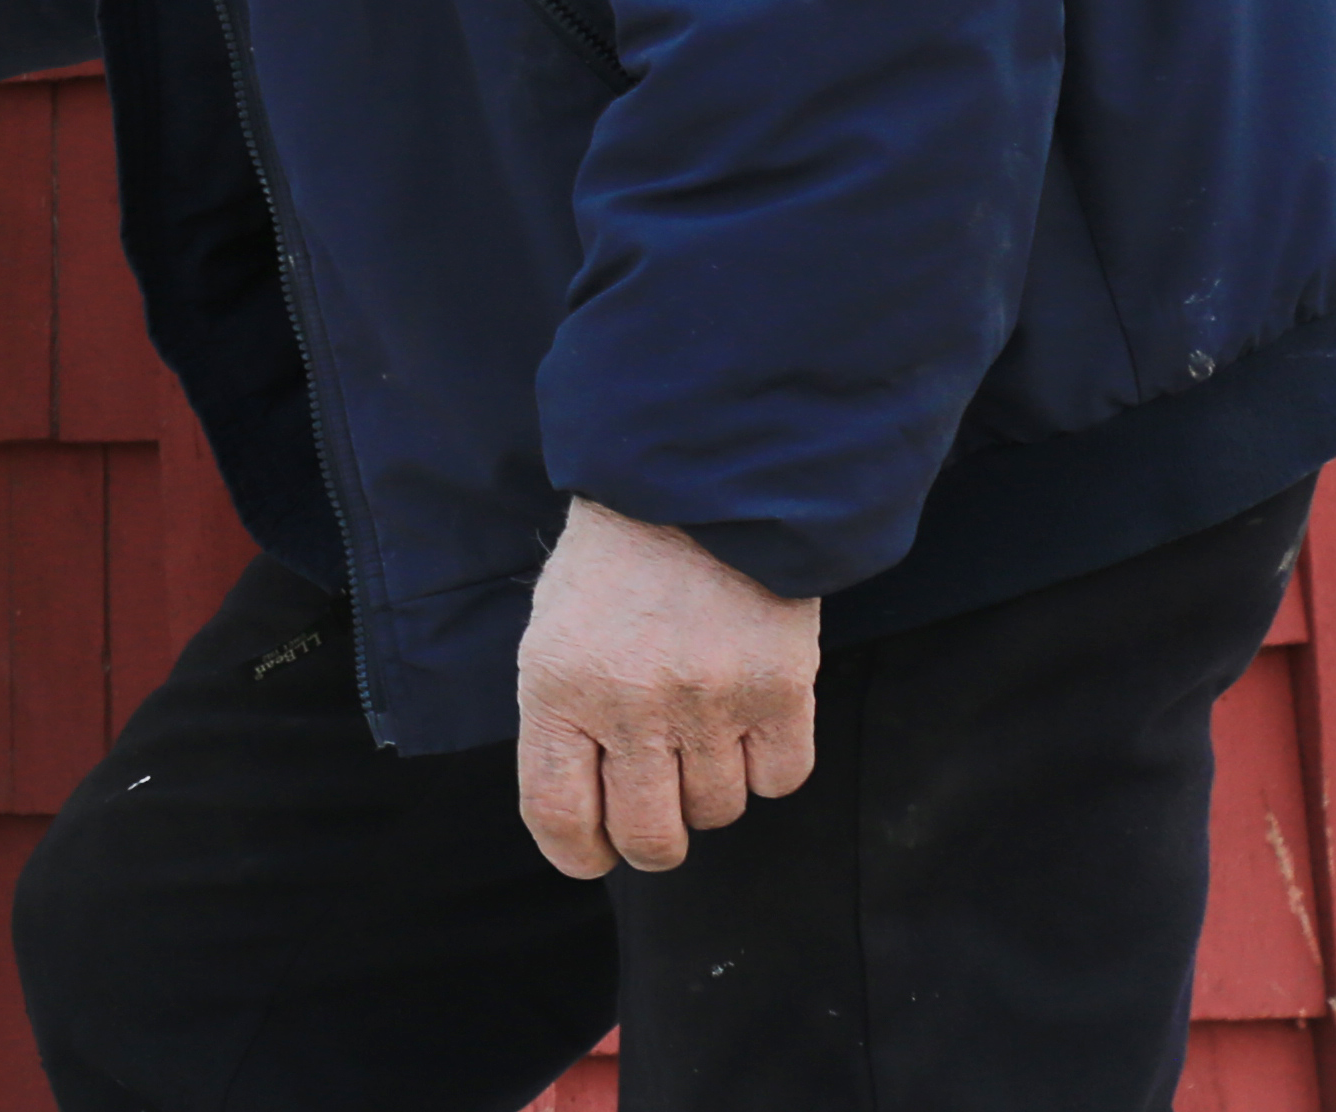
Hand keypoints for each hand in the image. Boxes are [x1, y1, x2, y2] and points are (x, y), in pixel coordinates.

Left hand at [514, 498, 819, 877]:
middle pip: (649, 838)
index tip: (593, 853)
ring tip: (702, 731)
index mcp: (557, 684)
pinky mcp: (780, 690)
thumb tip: (581, 813)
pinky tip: (750, 718)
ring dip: (710, 789)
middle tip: (659, 811)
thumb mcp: (555, 629)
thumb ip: (562, 719)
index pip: (557, 813)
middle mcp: (630, 702)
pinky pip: (780, 780)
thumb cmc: (616, 561)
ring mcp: (709, 700)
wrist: (700, 481)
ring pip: (717, 812)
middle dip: (653, 841)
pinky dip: (768, 765)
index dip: (577, 853)